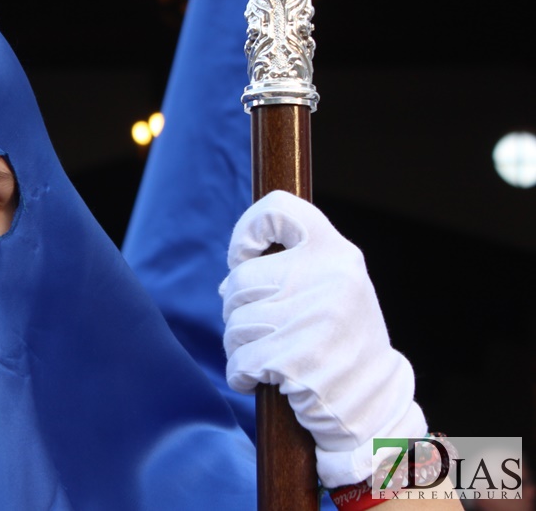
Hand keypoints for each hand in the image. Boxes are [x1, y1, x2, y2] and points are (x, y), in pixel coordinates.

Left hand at [219, 190, 426, 487]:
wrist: (376, 402)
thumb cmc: (339, 339)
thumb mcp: (330, 288)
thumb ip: (290, 268)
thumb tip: (234, 270)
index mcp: (336, 253)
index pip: (280, 209)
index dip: (248, 229)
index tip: (242, 257)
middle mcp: (329, 279)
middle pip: (241, 280)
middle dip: (237, 309)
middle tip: (258, 328)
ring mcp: (315, 319)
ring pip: (235, 323)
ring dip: (238, 345)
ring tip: (263, 356)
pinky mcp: (299, 360)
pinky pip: (240, 360)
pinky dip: (239, 373)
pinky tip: (256, 378)